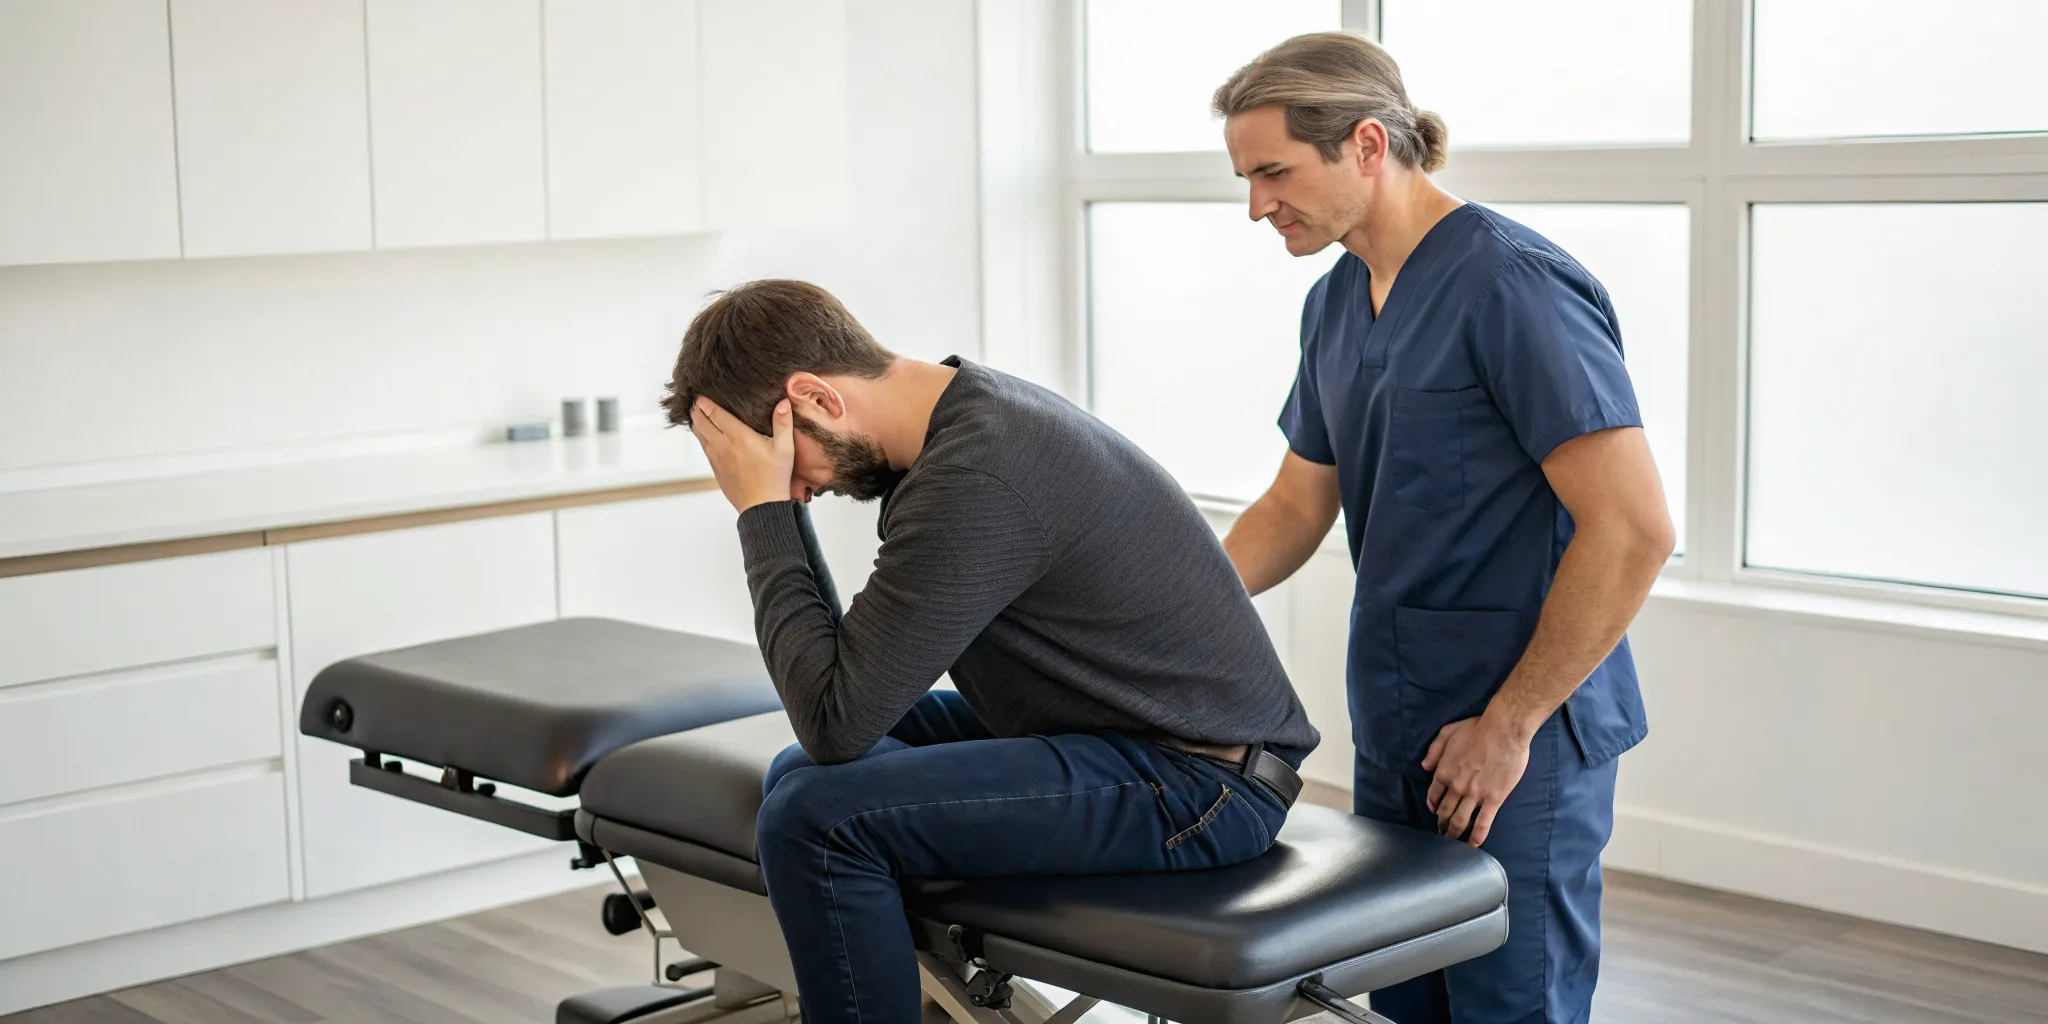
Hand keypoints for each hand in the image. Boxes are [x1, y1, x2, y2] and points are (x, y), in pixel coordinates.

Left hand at [691, 396, 794, 512]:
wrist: (762, 507)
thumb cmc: (775, 478)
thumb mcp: (785, 449)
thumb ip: (783, 423)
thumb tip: (783, 402)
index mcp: (739, 437)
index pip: (714, 414)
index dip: (704, 403)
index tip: (700, 394)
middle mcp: (723, 445)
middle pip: (701, 422)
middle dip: (696, 410)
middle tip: (695, 400)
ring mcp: (717, 459)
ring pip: (699, 436)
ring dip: (696, 423)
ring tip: (696, 414)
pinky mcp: (716, 470)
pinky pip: (704, 448)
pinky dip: (701, 437)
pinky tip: (704, 435)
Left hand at [1421, 712, 1532, 846]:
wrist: (1503, 730)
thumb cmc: (1477, 728)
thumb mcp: (1447, 732)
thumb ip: (1434, 750)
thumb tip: (1424, 766)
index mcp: (1444, 771)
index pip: (1434, 795)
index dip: (1434, 806)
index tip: (1435, 812)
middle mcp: (1456, 786)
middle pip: (1445, 811)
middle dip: (1442, 824)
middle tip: (1442, 833)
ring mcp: (1474, 795)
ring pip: (1460, 820)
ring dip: (1454, 834)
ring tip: (1453, 842)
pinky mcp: (1493, 799)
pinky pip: (1483, 823)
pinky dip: (1477, 837)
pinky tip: (1474, 845)